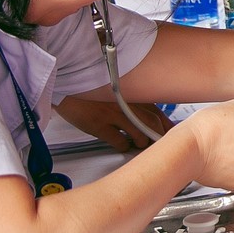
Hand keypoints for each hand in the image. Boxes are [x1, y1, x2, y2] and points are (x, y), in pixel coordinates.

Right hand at [53, 96, 173, 151]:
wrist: (63, 86)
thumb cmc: (88, 90)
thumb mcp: (113, 91)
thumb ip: (130, 101)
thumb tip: (145, 118)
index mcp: (130, 93)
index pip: (157, 110)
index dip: (166, 124)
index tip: (169, 133)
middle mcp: (125, 102)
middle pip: (153, 122)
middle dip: (158, 135)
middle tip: (157, 144)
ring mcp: (113, 113)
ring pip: (141, 132)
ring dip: (143, 142)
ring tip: (140, 145)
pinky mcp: (99, 124)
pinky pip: (120, 141)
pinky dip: (124, 146)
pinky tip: (121, 145)